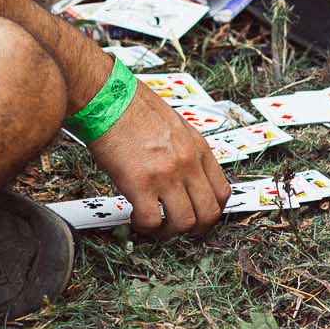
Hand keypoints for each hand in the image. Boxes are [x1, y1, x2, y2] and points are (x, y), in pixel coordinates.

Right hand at [87, 83, 230, 238]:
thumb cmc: (131, 104)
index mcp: (196, 147)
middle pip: (208, 213)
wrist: (107, 97)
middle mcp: (187, 162)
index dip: (211, 211)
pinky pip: (151, 221)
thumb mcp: (172, 123)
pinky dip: (144, 227)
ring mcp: (166, 174)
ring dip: (169, 232)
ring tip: (154, 225)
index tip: (198, 215)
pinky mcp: (140, 184)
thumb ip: (182, 149)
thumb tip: (181, 171)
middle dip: (195, 228)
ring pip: (184, 223)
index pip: (222, 192)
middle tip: (178, 227)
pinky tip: (135, 218)